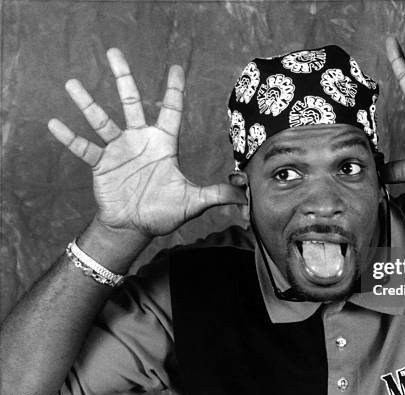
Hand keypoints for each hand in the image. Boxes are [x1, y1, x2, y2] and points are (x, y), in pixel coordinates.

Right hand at [48, 49, 245, 237]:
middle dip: (123, 77)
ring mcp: (119, 149)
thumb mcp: (193, 202)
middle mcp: (140, 140)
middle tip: (113, 52)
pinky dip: (69, 137)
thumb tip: (246, 195)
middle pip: (131, 102)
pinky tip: (54, 123)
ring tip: (72, 84)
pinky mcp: (101, 163)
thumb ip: (217, 194)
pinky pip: (83, 147)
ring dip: (87, 103)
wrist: (134, 227)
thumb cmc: (164, 212)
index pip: (170, 110)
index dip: (173, 89)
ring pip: (102, 120)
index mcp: (163, 144)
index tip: (175, 67)